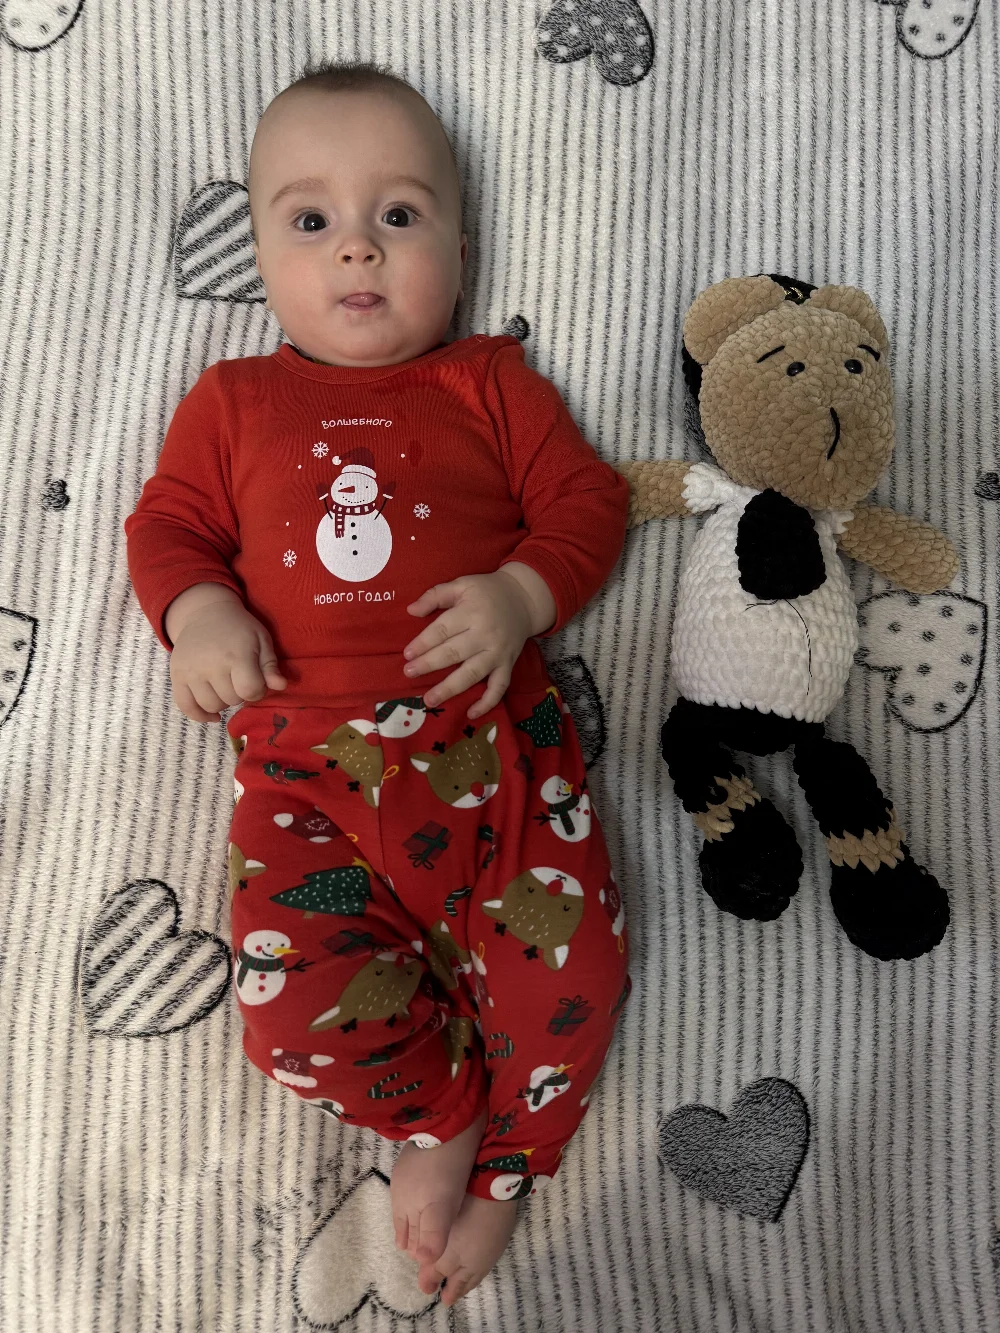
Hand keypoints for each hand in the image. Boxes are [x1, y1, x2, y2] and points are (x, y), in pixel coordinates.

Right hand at [166, 585, 285, 722]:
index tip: (256, 681)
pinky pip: (186, 706)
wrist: (205, 612)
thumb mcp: (261, 640)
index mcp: (236, 655)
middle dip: (240, 694)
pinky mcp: (176, 676)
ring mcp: (191, 672)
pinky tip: (213, 714)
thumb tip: (280, 686)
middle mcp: (211, 665)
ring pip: (211, 706)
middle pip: (231, 700)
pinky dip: (200, 715)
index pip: (250, 691)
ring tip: (225, 687)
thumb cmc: (239, 629)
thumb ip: (270, 666)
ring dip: (222, 702)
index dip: (257, 691)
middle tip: (239, 679)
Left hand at [403, 563, 555, 717]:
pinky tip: (471, 713)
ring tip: (429, 700)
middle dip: (429, 664)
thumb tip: (411, 610)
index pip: (443, 630)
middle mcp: (485, 635)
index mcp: (472, 612)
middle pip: (454, 653)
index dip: (424, 643)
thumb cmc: (487, 591)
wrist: (524, 598)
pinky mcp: (508, 665)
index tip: (407, 655)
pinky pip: (499, 687)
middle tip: (409, 673)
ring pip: (472, 674)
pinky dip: (488, 702)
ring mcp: (498, 653)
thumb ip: (435, 595)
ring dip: (450, 688)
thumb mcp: (462, 584)